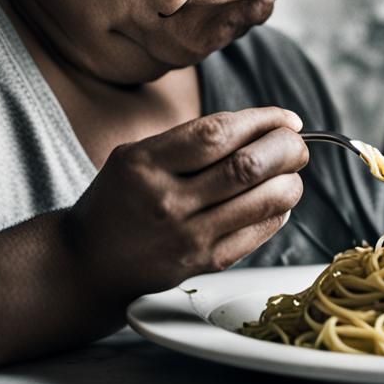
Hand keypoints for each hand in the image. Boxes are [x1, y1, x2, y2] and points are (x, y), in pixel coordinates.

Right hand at [61, 107, 307, 306]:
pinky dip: (278, 211)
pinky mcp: (202, 265)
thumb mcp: (136, 155)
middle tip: (297, 143)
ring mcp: (187, 237)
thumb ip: (190, 140)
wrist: (87, 264)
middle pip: (247, 167)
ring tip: (293, 170)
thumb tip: (261, 126)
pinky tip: (278, 199)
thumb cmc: (120, 198)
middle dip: (286, 148)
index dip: (263, 120)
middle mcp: (167, 201)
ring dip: (290, 180)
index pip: (218, 134)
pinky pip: (256, 234)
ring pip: (262, 202)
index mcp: (146, 163)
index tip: (287, 118)